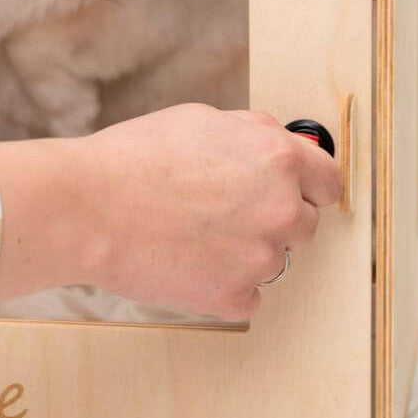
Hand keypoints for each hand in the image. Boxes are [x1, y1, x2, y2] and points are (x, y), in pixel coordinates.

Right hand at [0, 103, 342, 319]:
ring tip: (190, 235)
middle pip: (303, 224)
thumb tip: (276, 149)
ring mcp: (261, 258)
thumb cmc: (133, 157)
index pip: (328, 181)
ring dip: (243, 252)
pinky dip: (219, 284)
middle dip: (271, 219)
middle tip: (221, 213)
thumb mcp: (200, 120)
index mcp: (278, 158)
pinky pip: (244, 295)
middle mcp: (281, 208)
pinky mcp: (236, 297)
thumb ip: (251, 136)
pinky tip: (183, 261)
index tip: (293, 192)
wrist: (88, 207)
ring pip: (270, 261)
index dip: (307, 185)